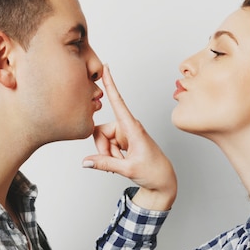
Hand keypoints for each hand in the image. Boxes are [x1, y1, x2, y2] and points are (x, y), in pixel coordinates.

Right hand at [83, 65, 176, 210]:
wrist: (163, 180)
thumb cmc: (152, 171)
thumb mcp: (127, 169)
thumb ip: (105, 164)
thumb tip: (86, 162)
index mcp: (132, 127)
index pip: (118, 102)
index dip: (110, 85)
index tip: (105, 68)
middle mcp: (128, 127)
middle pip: (100, 131)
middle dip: (103, 149)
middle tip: (115, 162)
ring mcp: (125, 134)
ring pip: (102, 139)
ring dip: (107, 154)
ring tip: (121, 163)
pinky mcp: (123, 140)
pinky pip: (107, 144)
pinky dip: (109, 156)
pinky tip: (120, 162)